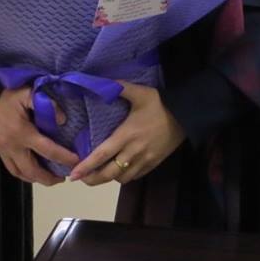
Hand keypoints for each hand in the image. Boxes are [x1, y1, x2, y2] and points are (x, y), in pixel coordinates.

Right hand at [0, 86, 78, 185]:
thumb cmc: (4, 97)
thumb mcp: (26, 94)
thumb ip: (46, 104)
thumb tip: (62, 119)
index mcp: (23, 133)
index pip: (47, 150)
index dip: (63, 157)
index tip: (76, 161)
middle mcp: (14, 147)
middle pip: (33, 171)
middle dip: (49, 179)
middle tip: (62, 178)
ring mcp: (4, 152)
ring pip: (21, 174)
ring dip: (36, 179)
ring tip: (49, 178)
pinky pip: (12, 169)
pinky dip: (23, 174)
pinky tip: (31, 172)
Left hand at [68, 82, 184, 185]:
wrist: (185, 115)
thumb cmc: (159, 103)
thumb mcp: (139, 92)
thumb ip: (119, 87)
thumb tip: (102, 82)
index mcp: (126, 135)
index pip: (102, 154)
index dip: (86, 166)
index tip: (73, 174)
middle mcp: (133, 151)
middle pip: (109, 173)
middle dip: (93, 178)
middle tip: (81, 178)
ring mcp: (144, 160)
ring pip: (121, 178)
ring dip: (109, 178)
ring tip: (100, 171)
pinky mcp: (153, 164)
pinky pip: (134, 177)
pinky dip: (124, 176)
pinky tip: (119, 169)